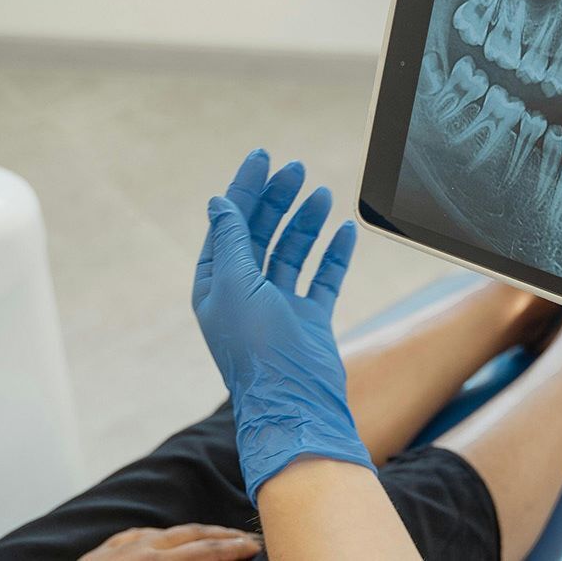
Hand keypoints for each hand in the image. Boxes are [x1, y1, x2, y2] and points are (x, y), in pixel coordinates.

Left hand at [80, 524, 260, 560]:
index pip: (206, 551)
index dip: (234, 548)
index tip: (254, 547)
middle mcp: (140, 549)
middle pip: (192, 534)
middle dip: (222, 535)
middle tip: (245, 538)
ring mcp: (120, 547)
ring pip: (165, 531)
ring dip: (194, 533)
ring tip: (212, 537)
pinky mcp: (102, 552)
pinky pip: (137, 536)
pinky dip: (159, 536)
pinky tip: (163, 539)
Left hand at [194, 149, 369, 498]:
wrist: (296, 403)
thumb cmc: (259, 349)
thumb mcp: (236, 285)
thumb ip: (231, 240)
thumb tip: (219, 202)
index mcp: (217, 285)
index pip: (230, 225)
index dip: (244, 189)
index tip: (263, 157)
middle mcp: (245, 293)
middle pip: (261, 233)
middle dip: (278, 199)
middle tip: (297, 170)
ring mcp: (279, 306)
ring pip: (293, 251)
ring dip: (306, 222)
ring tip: (323, 194)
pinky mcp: (309, 319)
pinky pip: (322, 278)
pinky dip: (333, 254)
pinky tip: (344, 230)